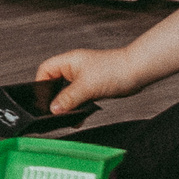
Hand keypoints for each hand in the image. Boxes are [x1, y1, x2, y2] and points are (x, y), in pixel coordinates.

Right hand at [31, 48, 145, 114]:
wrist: (137, 72)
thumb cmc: (114, 70)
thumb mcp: (86, 86)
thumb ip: (67, 99)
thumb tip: (53, 109)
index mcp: (68, 61)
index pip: (45, 70)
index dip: (41, 85)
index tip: (43, 100)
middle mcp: (74, 68)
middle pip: (55, 84)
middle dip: (54, 99)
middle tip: (55, 111)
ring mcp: (83, 78)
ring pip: (67, 93)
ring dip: (68, 105)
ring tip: (69, 116)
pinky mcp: (92, 87)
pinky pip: (79, 98)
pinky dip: (78, 108)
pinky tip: (80, 117)